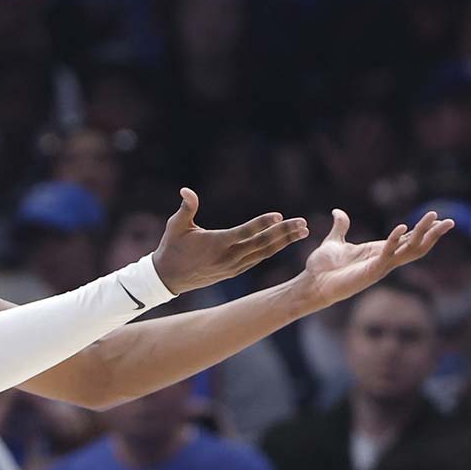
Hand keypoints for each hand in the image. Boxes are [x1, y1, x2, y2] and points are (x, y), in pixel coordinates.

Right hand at [149, 188, 308, 293]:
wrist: (168, 278)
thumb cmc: (171, 248)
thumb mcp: (175, 226)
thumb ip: (186, 208)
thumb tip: (186, 190)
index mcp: (217, 244)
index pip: (245, 233)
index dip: (262, 223)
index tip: (279, 215)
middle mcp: (229, 257)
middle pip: (262, 244)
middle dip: (284, 233)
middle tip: (302, 223)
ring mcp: (234, 267)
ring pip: (264, 253)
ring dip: (284, 242)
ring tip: (302, 231)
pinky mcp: (234, 272)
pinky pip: (258, 259)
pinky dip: (273, 249)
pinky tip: (284, 241)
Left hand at [294, 209, 453, 308]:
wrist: (312, 284)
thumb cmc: (323, 267)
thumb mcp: (334, 241)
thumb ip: (340, 227)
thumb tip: (338, 212)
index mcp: (378, 251)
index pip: (407, 240)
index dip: (423, 230)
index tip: (438, 218)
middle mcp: (383, 260)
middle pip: (416, 246)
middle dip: (433, 234)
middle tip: (451, 221)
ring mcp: (379, 268)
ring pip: (408, 251)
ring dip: (422, 235)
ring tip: (435, 220)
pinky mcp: (370, 273)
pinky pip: (386, 256)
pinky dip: (393, 242)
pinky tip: (401, 228)